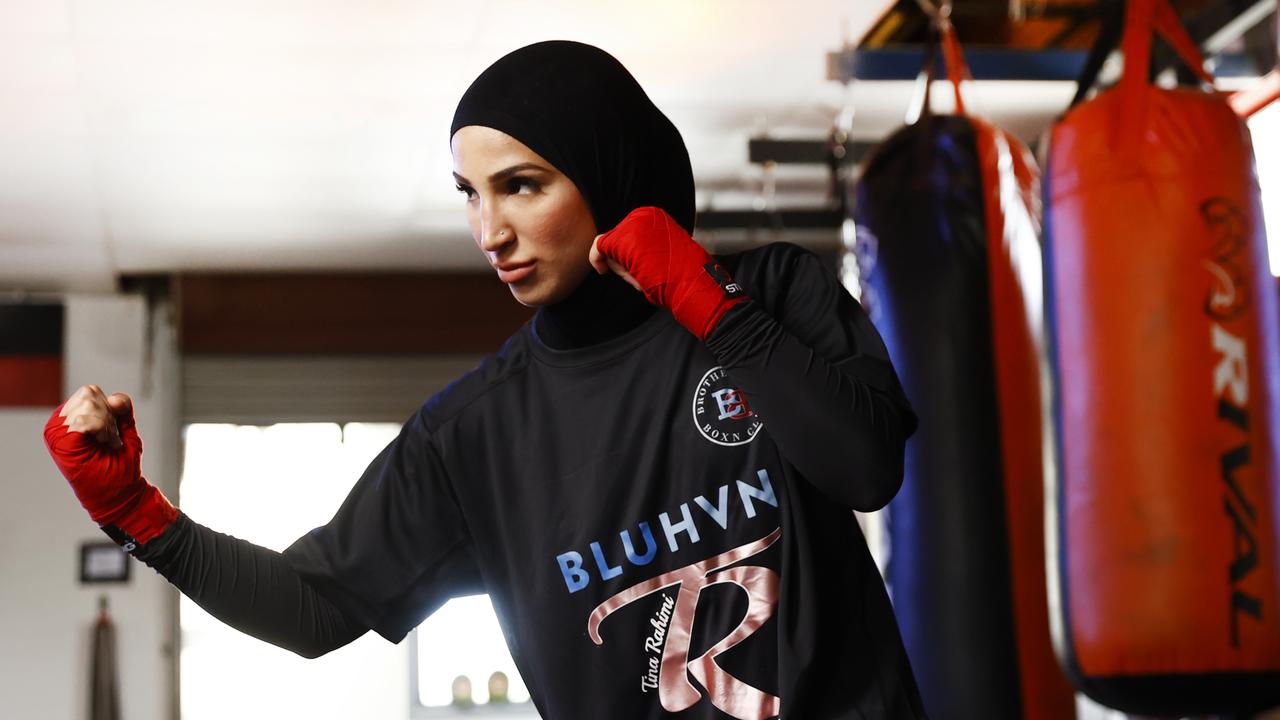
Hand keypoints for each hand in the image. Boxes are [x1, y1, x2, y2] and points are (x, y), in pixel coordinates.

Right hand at [44, 385, 175, 545]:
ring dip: (107, 425)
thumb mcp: (125, 429)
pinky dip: (103, 430)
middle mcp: (59, 424)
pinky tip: (102, 445)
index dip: (109, 408)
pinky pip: (86, 420)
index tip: (111, 433)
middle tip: (109, 441)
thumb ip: (122, 408)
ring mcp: (57, 433)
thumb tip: (114, 398)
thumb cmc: (120, 465)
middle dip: (109, 416)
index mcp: (70, 418)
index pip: (90, 391)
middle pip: (89, 394)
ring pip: (88, 404)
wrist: (120, 494)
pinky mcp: (62, 444)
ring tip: (104, 445)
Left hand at [592, 206, 746, 339]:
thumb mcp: (661, 254)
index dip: (622, 254)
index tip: (628, 267)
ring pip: (608, 245)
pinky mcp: (623, 238)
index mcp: (653, 216)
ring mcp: (632, 225)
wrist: (691, 281)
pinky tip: (602, 270)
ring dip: (618, 265)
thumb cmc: (680, 274)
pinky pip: (597, 247)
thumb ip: (642, 248)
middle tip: (639, 275)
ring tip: (641, 275)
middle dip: (619, 260)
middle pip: (615, 239)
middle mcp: (642, 215)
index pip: (625, 233)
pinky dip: (595, 259)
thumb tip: (614, 254)